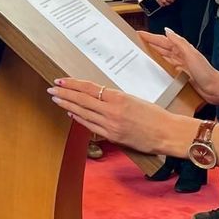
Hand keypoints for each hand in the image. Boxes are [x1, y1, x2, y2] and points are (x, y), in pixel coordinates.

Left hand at [48, 78, 187, 154]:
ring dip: (68, 105)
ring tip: (56, 99)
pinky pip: (91, 126)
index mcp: (118, 98)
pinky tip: (71, 113)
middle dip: (65, 94)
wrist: (167, 133)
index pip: (89, 88)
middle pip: (82, 100)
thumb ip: (115, 98)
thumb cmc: (155, 115)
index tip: (61, 80)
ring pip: (83, 113)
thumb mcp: (134, 99)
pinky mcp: (112, 137)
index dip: (73, 84)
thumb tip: (98, 96)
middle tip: (52, 89)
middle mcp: (112, 111)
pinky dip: (79, 119)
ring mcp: (110, 125)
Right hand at [138, 29, 218, 102]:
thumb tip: (168, 31)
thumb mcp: (191, 54)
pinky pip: (166, 66)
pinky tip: (154, 66)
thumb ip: (179, 42)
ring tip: (142, 50)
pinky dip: (159, 64)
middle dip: (150, 42)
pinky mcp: (180, 74)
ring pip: (163, 56)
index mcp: (182, 49)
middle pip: (161, 47)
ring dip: (153, 52)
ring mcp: (180, 65)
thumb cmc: (206, 73)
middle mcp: (180, 56)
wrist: (214, 88)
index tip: (140, 33)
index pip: (162, 40)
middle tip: (137, 40)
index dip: (151, 36)